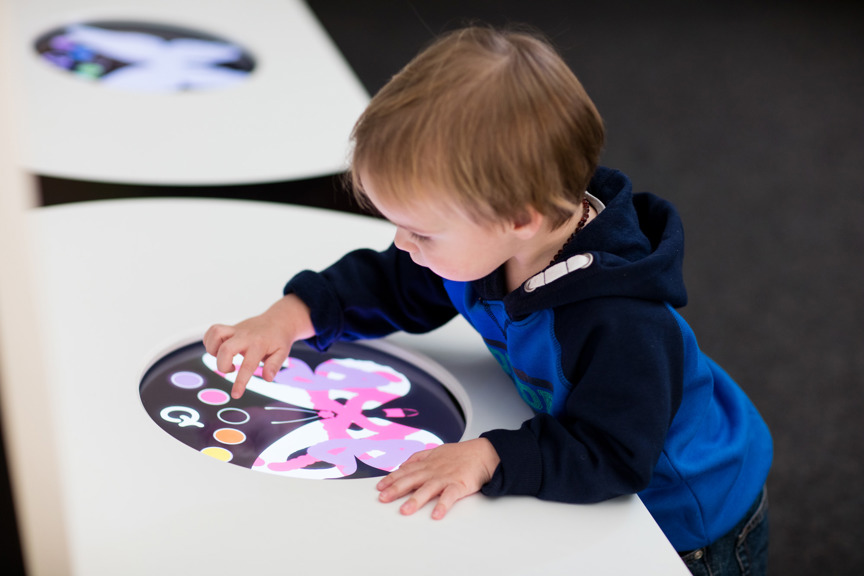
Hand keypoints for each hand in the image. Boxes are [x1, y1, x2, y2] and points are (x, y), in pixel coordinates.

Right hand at [203, 294, 314, 398]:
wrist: (278, 321)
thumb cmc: (278, 339)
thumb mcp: (282, 353)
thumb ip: (274, 365)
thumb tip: (267, 378)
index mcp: (259, 345)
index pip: (247, 365)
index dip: (240, 382)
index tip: (235, 395)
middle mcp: (245, 337)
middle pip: (225, 349)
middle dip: (222, 365)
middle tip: (231, 369)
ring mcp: (236, 330)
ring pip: (215, 335)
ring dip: (213, 351)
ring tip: (224, 358)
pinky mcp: (230, 328)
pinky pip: (212, 331)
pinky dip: (210, 342)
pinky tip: (219, 350)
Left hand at [376, 438, 499, 519]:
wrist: (483, 453)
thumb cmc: (459, 454)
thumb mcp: (436, 451)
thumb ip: (418, 458)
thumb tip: (403, 465)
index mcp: (427, 464)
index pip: (405, 471)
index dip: (391, 479)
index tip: (379, 487)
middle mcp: (433, 470)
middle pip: (412, 480)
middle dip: (396, 489)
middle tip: (383, 499)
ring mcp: (446, 478)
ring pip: (428, 489)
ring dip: (416, 500)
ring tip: (405, 510)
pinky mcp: (459, 485)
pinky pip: (450, 496)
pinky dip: (443, 505)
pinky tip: (436, 515)